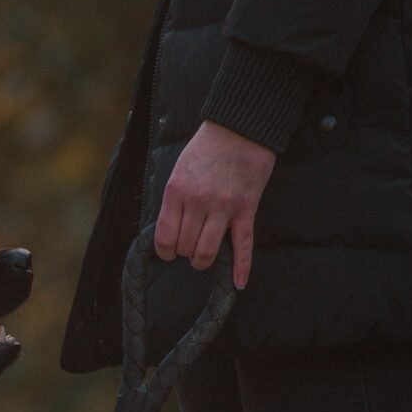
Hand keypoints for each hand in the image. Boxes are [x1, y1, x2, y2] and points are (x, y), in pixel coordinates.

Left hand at [154, 120, 274, 289]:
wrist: (240, 128)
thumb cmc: (205, 149)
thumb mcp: (178, 171)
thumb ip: (173, 200)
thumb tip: (167, 231)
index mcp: (177, 192)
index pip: (165, 237)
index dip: (164, 251)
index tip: (168, 252)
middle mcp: (199, 202)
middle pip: (185, 246)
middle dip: (185, 252)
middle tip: (188, 246)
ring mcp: (224, 207)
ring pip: (208, 251)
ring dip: (203, 260)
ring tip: (202, 257)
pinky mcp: (247, 209)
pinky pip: (243, 245)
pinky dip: (241, 268)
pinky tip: (238, 283)